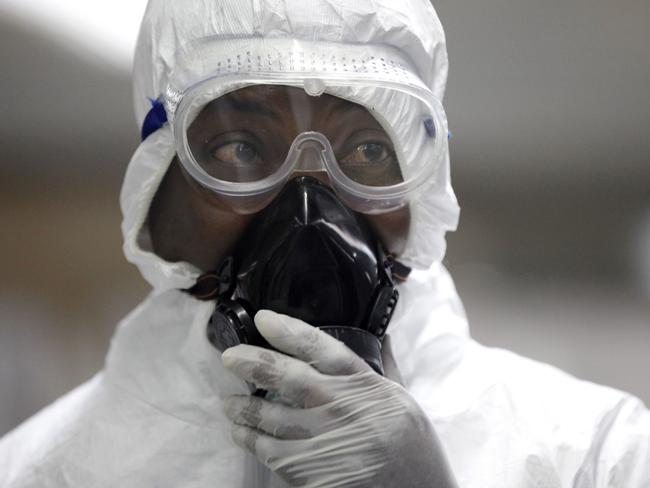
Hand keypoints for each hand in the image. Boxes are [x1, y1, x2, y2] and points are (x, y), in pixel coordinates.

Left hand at [221, 310, 457, 487]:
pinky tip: (240, 433)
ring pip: (272, 416)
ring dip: (244, 407)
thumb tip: (382, 335)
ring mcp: (326, 441)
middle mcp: (344, 408)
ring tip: (229, 401)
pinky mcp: (312, 473)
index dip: (290, 331)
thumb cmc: (414, 451)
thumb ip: (387, 368)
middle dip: (254, 362)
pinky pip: (271, 452)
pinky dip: (250, 440)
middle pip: (289, 377)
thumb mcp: (404, 402)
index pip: (323, 349)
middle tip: (229, 356)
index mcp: (368, 386)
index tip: (264, 319)